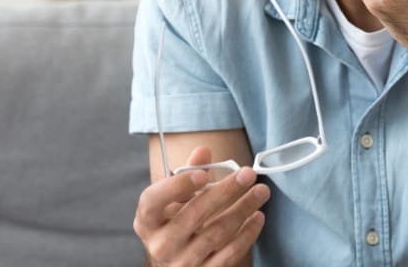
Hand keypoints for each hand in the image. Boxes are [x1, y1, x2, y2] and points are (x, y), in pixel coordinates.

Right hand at [134, 146, 269, 266]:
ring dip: (243, 209)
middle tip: (248, 175)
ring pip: (216, 233)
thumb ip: (188, 173)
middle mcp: (160, 244)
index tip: (204, 174)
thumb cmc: (177, 223)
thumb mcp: (176, 199)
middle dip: (225, 191)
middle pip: (193, 215)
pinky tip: (258, 217)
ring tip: (260, 192)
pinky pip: (229, 254)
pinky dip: (247, 234)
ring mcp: (181, 262)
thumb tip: (203, 151)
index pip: (154, 200)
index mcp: (147, 221)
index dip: (177, 186)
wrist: (179, 261)